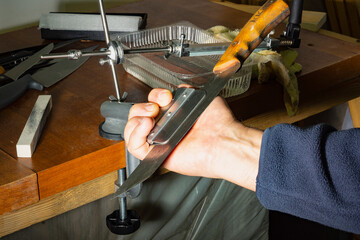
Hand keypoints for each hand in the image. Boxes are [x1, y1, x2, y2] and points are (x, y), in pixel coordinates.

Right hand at [124, 87, 262, 190]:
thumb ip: (187, 91)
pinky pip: (134, 147)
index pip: (150, 105)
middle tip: (156, 107)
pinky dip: (135, 134)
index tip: (165, 97)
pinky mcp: (156, 155)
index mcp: (173, 118)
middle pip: (136, 116)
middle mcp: (164, 130)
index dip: (153, 97)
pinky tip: (147, 126)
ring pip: (131, 131)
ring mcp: (159, 143)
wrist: (222, 140)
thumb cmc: (218, 123)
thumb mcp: (201, 98)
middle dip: (141, 107)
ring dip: (135, 119)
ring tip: (150, 117)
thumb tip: (179, 87)